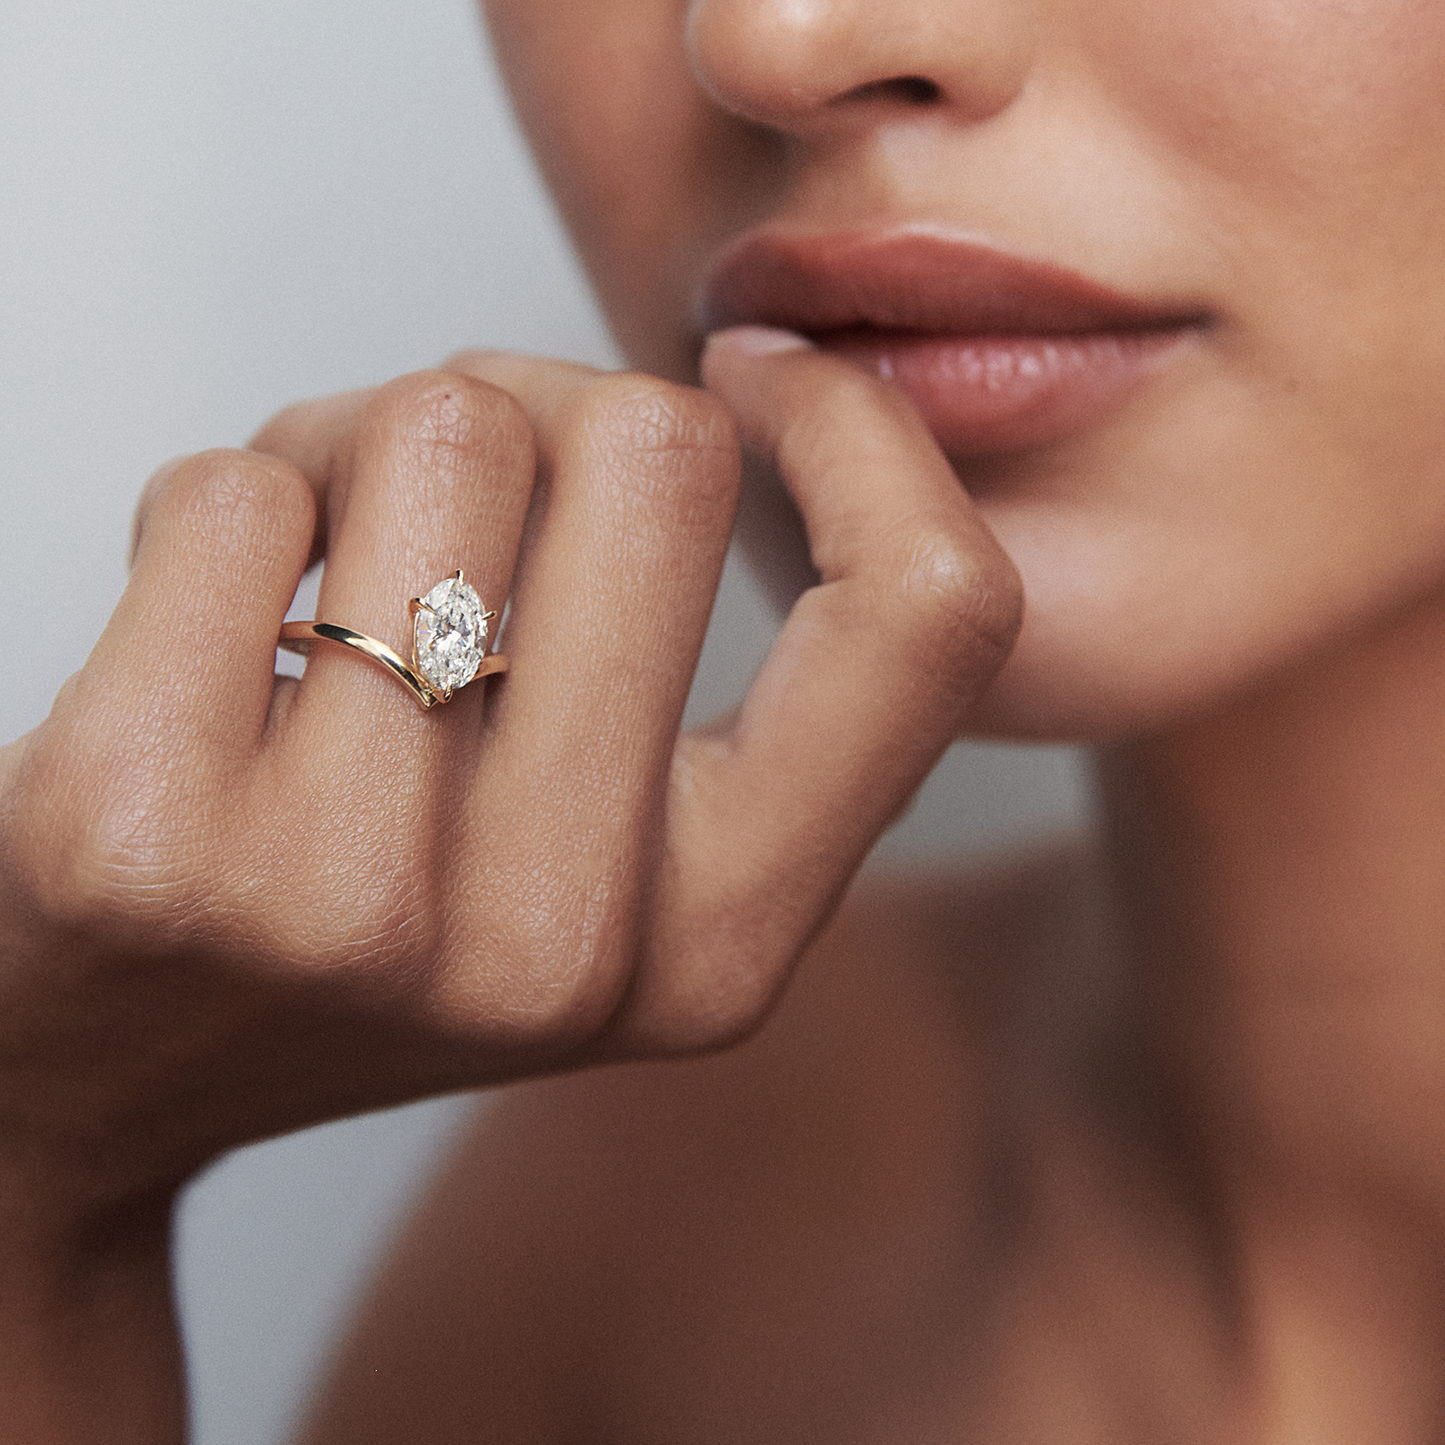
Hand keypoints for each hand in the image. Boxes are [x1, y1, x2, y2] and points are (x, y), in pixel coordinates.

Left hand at [0, 335, 1019, 1217]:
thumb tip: (746, 385)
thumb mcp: (612, 856)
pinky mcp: (141, 841)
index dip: (857, 436)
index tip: (751, 381)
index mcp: (723, 949)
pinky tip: (211, 628)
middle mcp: (564, 945)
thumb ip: (717, 675)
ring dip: (368, 441)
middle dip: (549, 404)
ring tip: (325, 569)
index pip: (925, 618)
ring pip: (444, 429)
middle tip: (463, 486)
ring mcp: (352, 907)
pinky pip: (239, 491)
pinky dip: (231, 507)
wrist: (106, 1066)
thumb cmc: (369, 924)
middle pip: (653, 453)